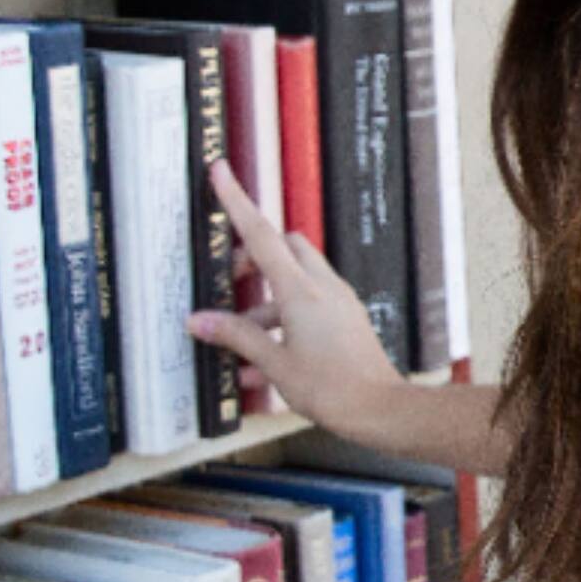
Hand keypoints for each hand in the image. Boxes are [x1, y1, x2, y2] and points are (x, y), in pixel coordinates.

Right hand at [187, 158, 413, 441]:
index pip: (261, 234)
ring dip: (264, 305)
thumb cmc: (333, 388)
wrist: (381, 410)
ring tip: (239, 346)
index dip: (236, 201)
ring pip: (294, 282)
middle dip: (254, 257)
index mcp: (302, 291)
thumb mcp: (274, 364)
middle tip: (230, 281)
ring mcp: (339, 302)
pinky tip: (262, 367)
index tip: (219, 171)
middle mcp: (324, 288)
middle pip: (284, 247)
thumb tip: (199, 321)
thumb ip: (236, 337)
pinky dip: (284, 324)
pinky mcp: (346, 321)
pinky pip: (310, 308)